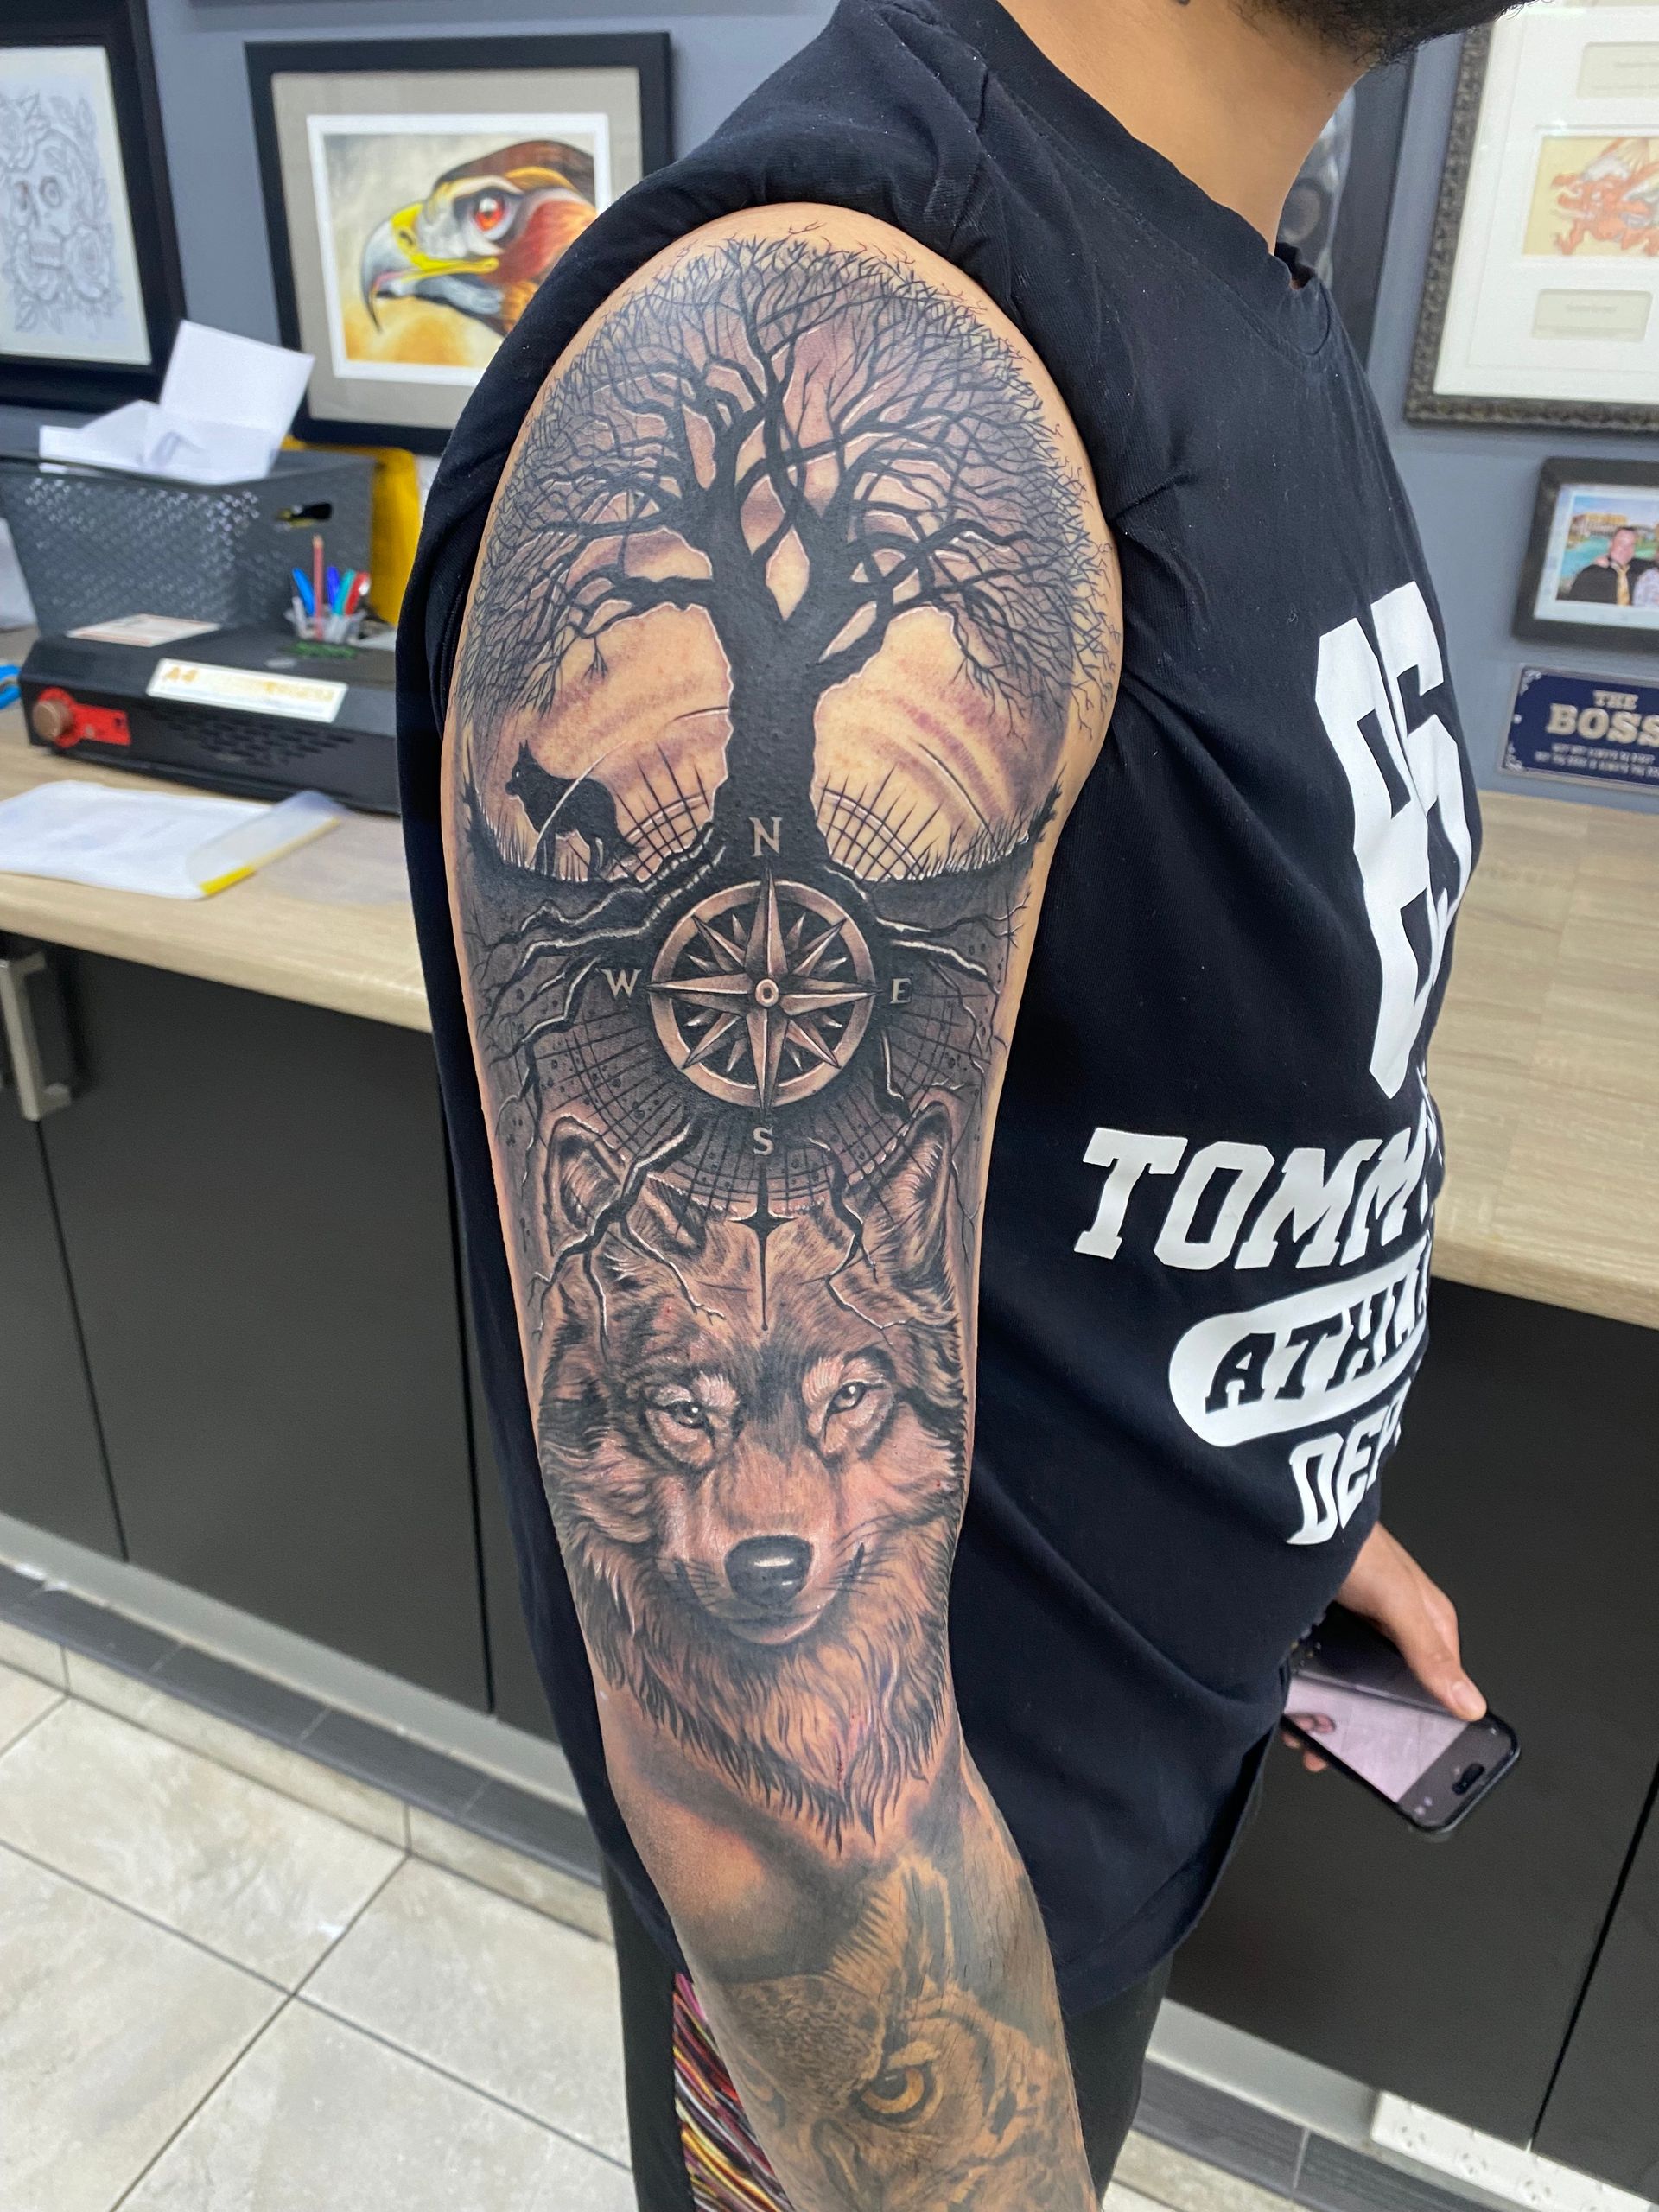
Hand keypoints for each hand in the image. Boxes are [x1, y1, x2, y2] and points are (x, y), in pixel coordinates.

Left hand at [1284, 1523, 1484, 1772]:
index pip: (1437, 1688)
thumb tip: (1469, 1703)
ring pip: (1347, 1682)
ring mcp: (1356, 1623)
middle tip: (1326, 1750)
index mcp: (1429, 1622)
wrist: (1292, 1509)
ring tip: (1298, 1734)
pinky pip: (1317, 1665)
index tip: (1392, 1759)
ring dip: (1325, 1711)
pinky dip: (1303, 1687)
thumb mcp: (1395, 1600)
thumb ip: (1428, 1651)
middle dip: (1358, 1724)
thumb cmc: (1351, 1543)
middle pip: (1386, 1690)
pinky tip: (1284, 1703)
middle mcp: (1394, 1626)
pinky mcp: (1320, 1619)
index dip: (1418, 1726)